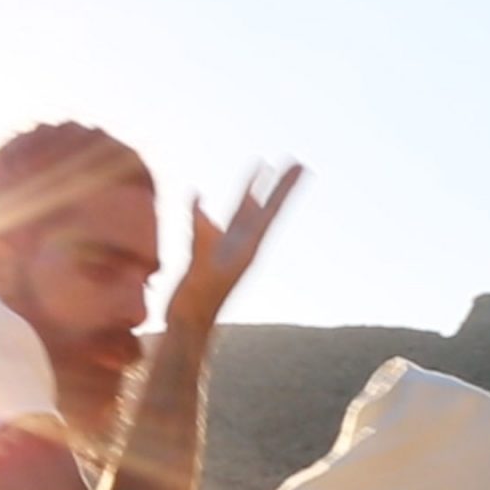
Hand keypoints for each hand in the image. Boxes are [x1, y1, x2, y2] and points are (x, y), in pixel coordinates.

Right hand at [165, 162, 303, 328]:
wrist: (188, 327)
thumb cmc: (196, 303)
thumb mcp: (200, 267)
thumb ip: (202, 235)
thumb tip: (198, 203)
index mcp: (246, 248)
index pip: (271, 211)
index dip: (285, 187)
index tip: (301, 166)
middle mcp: (242, 246)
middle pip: (265, 208)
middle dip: (279, 185)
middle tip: (298, 163)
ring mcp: (227, 249)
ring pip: (245, 213)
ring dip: (255, 191)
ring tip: (263, 168)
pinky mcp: (210, 253)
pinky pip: (220, 223)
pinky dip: (215, 208)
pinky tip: (204, 198)